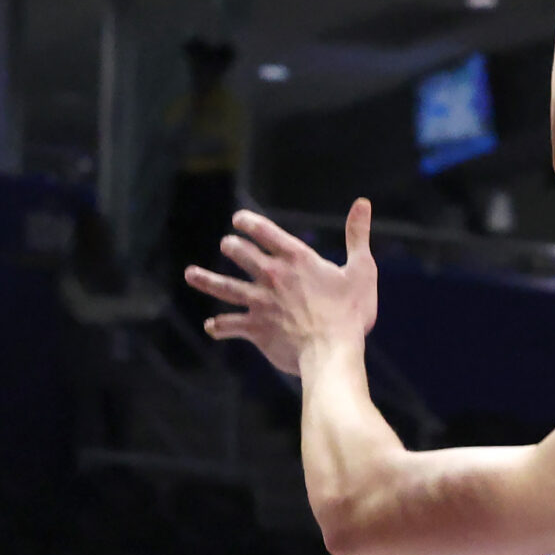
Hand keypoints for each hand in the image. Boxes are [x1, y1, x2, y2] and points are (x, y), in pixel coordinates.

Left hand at [186, 201, 379, 376]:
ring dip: (207, 280)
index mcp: (297, 259)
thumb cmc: (350, 312)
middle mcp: (273, 276)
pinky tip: (210, 327)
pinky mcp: (255, 327)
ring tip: (191, 274)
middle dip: (232, 247)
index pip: (266, 232)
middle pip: (241, 254)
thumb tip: (362, 203)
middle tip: (227, 244)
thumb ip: (358, 235)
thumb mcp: (362, 269)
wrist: (331, 352)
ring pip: (225, 287)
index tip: (239, 219)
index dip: (250, 223)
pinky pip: (230, 325)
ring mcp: (260, 302)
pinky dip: (219, 327)